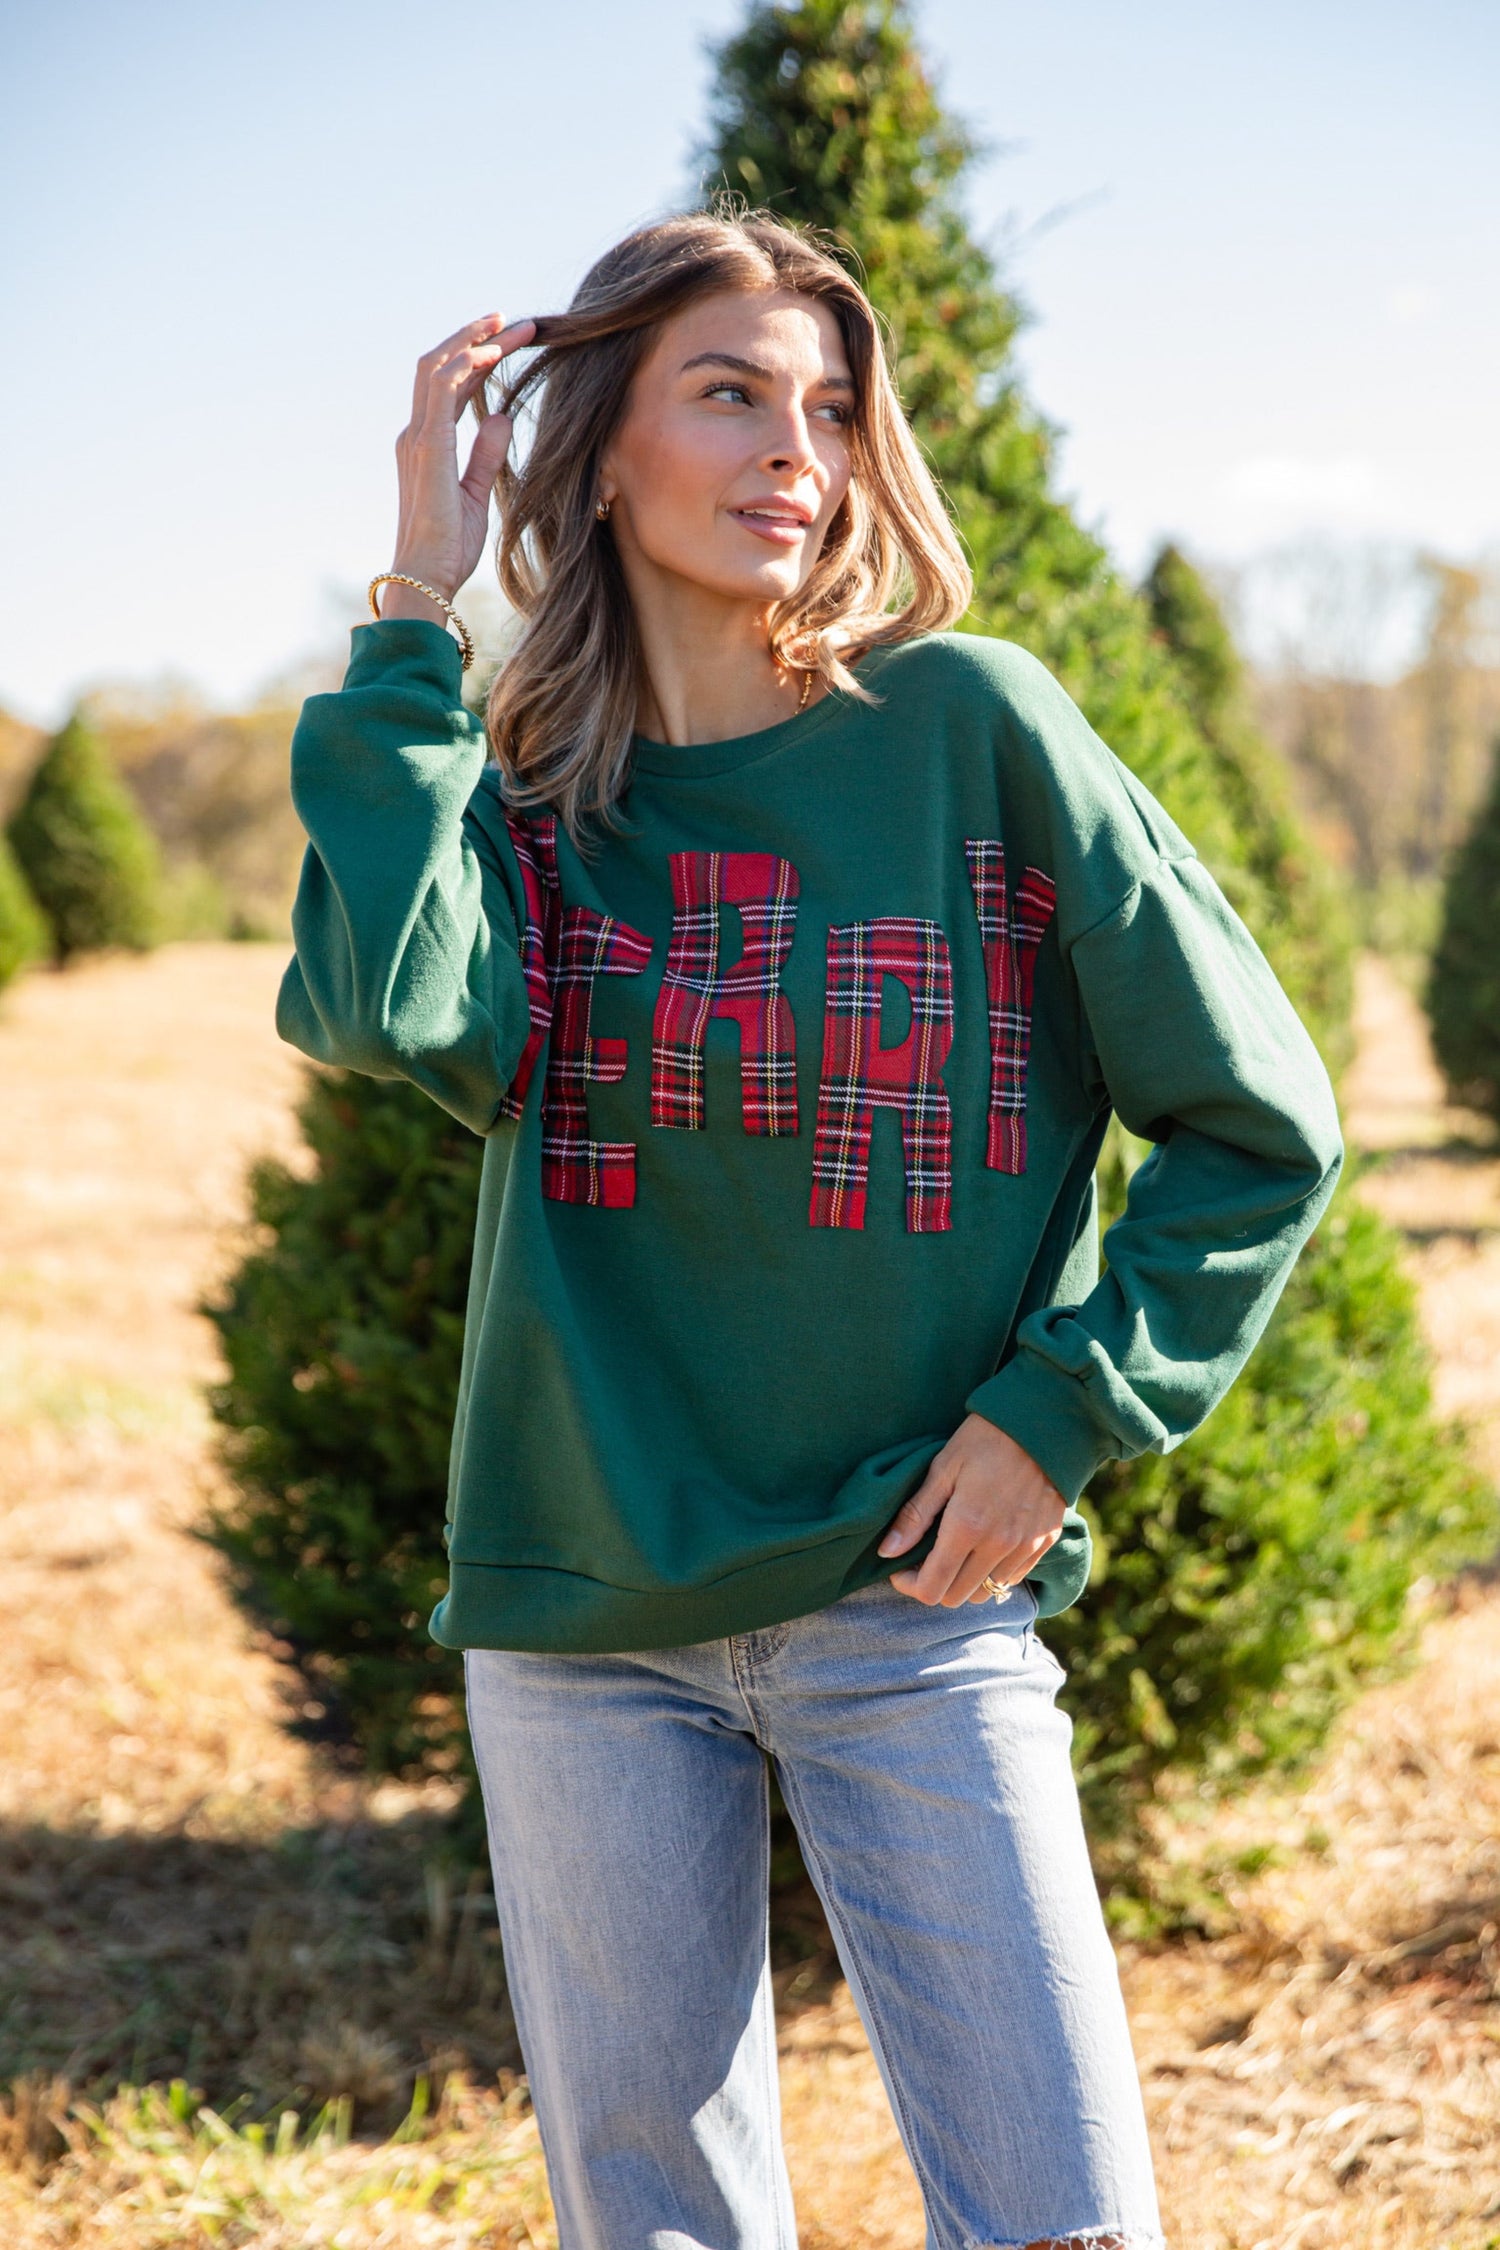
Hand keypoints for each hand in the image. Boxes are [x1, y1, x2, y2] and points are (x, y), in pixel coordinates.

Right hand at [382, 314, 536, 614]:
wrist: (425, 578)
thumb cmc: (449, 548)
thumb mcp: (477, 494)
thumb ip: (486, 455)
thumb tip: (500, 417)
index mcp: (426, 445)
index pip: (449, 386)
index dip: (476, 358)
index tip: (506, 340)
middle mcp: (416, 434)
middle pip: (441, 366)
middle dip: (474, 337)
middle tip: (509, 319)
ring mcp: (417, 438)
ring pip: (438, 367)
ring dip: (472, 341)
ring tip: (506, 324)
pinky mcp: (427, 448)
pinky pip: (444, 391)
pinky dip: (467, 365)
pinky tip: (492, 353)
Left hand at [877, 1414, 1064, 1605]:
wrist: (1043, 1422)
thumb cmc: (985, 1439)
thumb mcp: (942, 1469)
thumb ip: (915, 1515)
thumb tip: (887, 1551)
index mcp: (966, 1527)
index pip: (932, 1588)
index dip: (910, 1584)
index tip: (902, 1567)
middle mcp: (998, 1545)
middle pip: (956, 1597)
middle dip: (934, 1584)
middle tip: (926, 1558)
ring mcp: (1025, 1546)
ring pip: (986, 1593)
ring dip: (965, 1581)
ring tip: (957, 1552)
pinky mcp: (1045, 1542)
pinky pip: (1013, 1578)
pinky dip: (994, 1572)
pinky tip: (986, 1545)